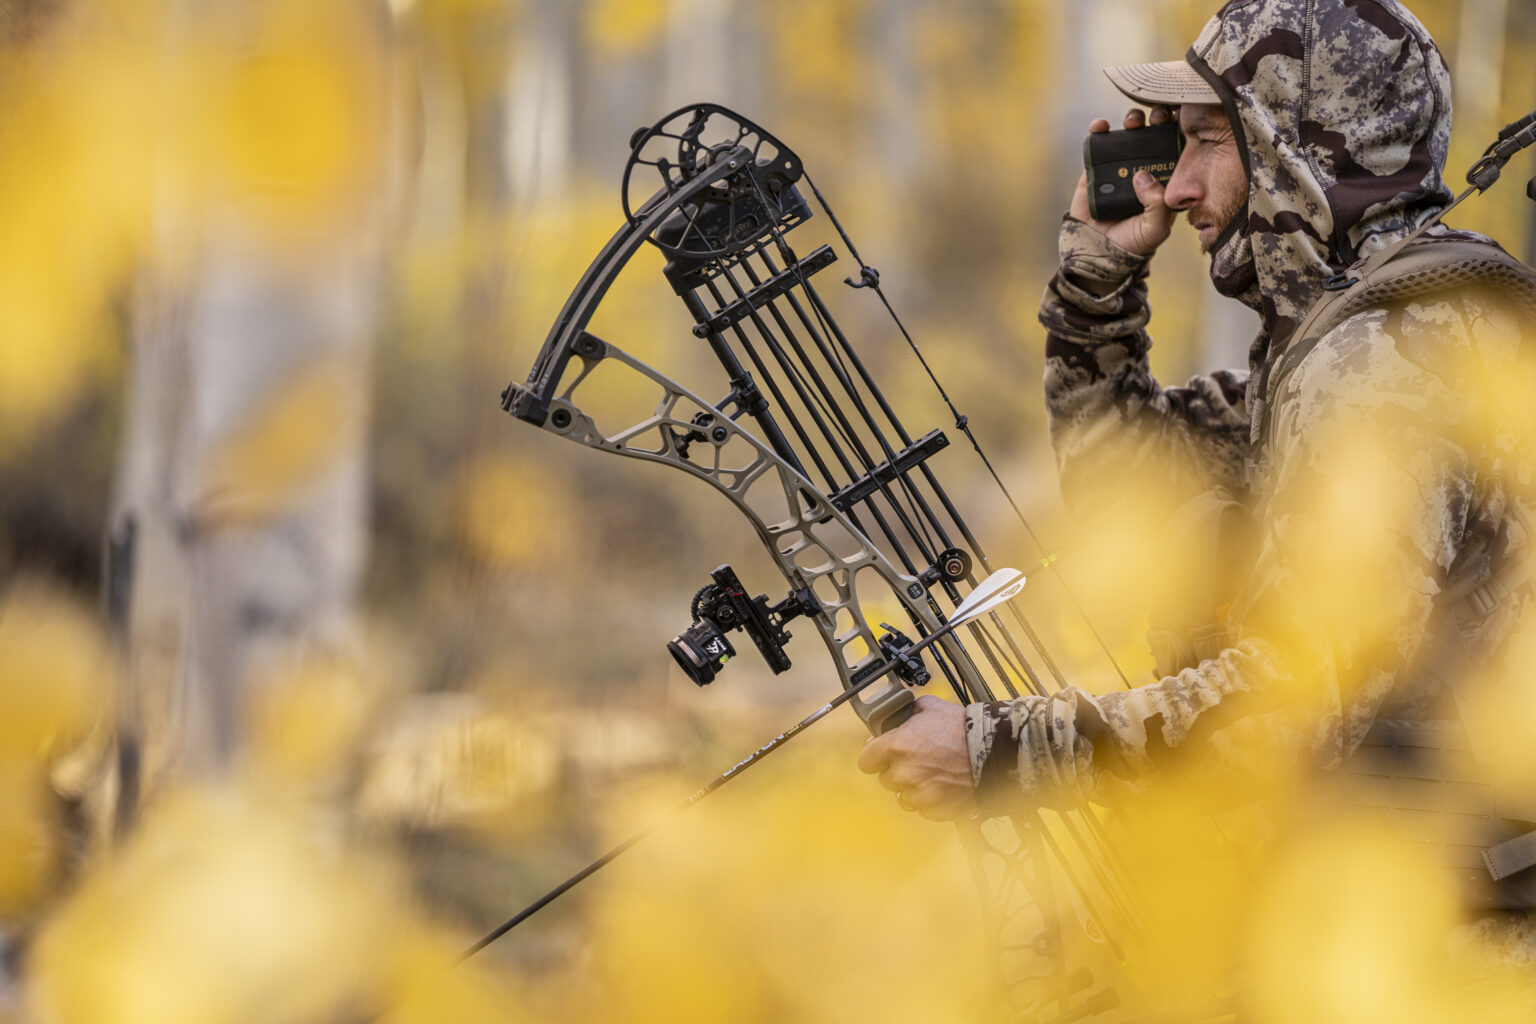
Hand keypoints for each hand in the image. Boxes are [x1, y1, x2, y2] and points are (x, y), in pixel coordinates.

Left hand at [856, 695, 975, 821]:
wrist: (992, 749)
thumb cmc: (962, 728)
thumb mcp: (928, 707)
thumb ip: (905, 714)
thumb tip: (893, 720)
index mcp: (896, 746)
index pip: (865, 761)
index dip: (874, 757)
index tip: (880, 757)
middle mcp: (903, 773)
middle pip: (885, 780)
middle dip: (897, 771)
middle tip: (916, 761)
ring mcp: (919, 794)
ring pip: (903, 797)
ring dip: (913, 788)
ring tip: (932, 775)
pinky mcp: (936, 809)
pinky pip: (923, 809)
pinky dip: (931, 801)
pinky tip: (942, 786)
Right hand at [1068, 106, 1178, 256]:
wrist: (1095, 253)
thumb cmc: (1131, 244)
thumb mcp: (1155, 229)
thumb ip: (1157, 205)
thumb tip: (1142, 176)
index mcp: (1163, 180)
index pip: (1174, 149)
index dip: (1178, 132)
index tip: (1180, 118)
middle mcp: (1143, 169)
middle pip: (1153, 136)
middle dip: (1157, 120)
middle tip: (1158, 116)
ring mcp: (1119, 167)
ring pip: (1129, 135)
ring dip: (1132, 120)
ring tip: (1133, 120)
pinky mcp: (1095, 169)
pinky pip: (1098, 144)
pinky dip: (1099, 130)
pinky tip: (1102, 126)